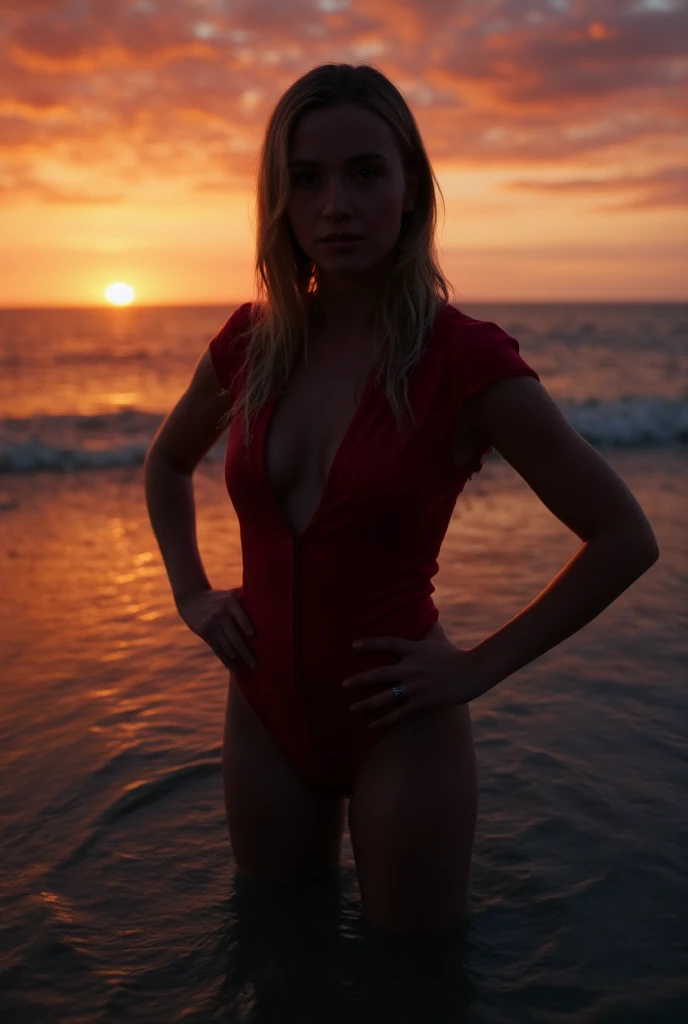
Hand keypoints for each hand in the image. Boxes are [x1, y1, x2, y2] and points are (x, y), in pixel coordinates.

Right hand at [175, 586, 257, 671]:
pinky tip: (236, 670)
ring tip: (250, 669)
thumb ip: (244, 602)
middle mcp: (220, 615)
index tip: (253, 635)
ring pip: (227, 646)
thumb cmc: (219, 598)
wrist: (191, 598)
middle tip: (256, 664)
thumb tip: (270, 611)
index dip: (246, 625)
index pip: (239, 615)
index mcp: (230, 602)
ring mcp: (212, 626)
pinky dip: (228, 662)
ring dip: (239, 660)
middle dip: (246, 651)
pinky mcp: (206, 634)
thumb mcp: (229, 594)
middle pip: (234, 636)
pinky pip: (219, 651)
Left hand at [343, 636, 487, 729]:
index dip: (370, 644)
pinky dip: (384, 721)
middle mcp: (411, 667)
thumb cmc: (454, 654)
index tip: (353, 645)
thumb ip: (426, 628)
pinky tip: (371, 725)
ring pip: (385, 697)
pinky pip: (399, 714)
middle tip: (343, 684)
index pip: (387, 643)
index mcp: (413, 649)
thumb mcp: (437, 638)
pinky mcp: (422, 701)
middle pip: (379, 673)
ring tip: (351, 708)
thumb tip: (425, 611)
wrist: (474, 671)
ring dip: (366, 703)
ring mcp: (416, 686)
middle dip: (359, 680)